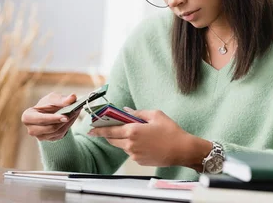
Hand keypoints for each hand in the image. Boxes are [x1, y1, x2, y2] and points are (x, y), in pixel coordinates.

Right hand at [21, 93, 81, 140]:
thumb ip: (62, 99)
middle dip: (63, 121)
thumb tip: (72, 97)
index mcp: (27, 117)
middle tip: (74, 113)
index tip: (65, 116)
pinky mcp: (49, 140)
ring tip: (76, 112)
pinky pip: (60, 134)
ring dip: (68, 123)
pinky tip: (72, 118)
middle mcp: (31, 129)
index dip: (52, 118)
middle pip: (50, 128)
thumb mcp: (53, 98)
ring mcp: (40, 137)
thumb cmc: (48, 104)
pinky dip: (68, 126)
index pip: (40, 119)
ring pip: (57, 132)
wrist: (49, 113)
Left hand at [87, 108, 210, 168]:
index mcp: (132, 131)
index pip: (109, 130)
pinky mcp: (139, 161)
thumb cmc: (170, 131)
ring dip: (122, 139)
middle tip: (105, 128)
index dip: (98, 129)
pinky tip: (144, 142)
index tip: (90, 128)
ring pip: (122, 146)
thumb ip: (137, 113)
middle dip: (107, 134)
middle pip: (112, 140)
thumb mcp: (155, 115)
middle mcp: (130, 145)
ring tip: (134, 133)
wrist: (182, 150)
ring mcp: (134, 155)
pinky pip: (131, 152)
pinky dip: (132, 146)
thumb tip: (126, 110)